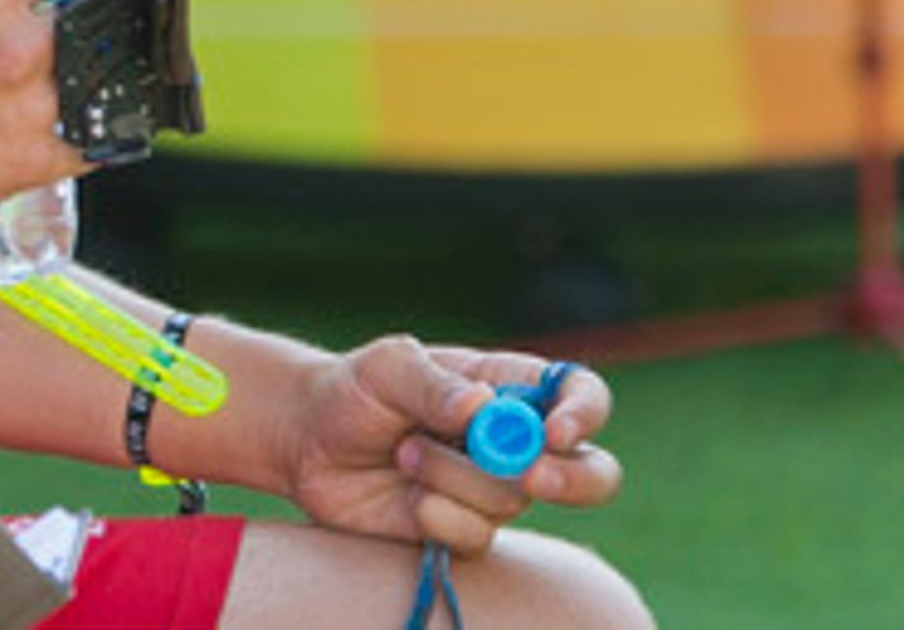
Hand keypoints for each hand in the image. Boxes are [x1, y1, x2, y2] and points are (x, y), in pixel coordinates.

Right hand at [0, 0, 104, 241]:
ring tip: (64, 65)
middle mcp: (20, 49)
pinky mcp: (35, 162)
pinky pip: (93, 139)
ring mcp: (35, 109)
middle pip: (100, 9)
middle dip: (91, 3)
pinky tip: (66, 116)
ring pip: (100, 73)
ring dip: (86, 64)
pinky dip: (87, 125)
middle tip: (71, 10)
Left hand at [279, 338, 624, 554]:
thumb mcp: (388, 367)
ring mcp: (494, 490)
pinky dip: (440, 515)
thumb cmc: (357, 391)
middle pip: (592, 471)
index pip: (581, 396)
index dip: (583, 414)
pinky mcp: (465, 530)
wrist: (310, 442)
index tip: (554, 431)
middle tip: (530, 474)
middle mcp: (516, 442)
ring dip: (453, 476)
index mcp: (512, 387)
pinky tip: (408, 496)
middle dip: (571, 478)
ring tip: (406, 452)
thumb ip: (434, 385)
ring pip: (512, 500)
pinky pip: (478, 536)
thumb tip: (482, 408)